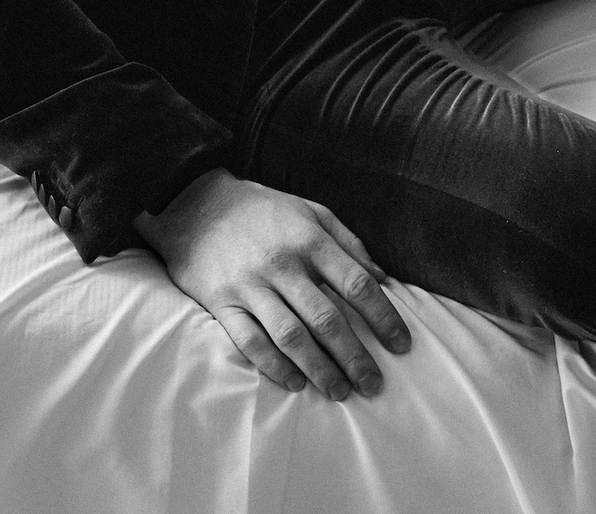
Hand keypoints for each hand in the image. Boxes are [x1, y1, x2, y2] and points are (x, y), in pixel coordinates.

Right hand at [134, 168, 411, 398]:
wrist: (194, 203)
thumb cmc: (263, 209)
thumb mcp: (311, 211)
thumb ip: (349, 244)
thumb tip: (384, 279)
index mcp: (310, 239)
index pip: (357, 284)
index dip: (383, 317)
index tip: (401, 344)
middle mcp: (283, 264)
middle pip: (327, 319)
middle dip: (355, 357)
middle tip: (374, 385)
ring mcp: (250, 286)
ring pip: (291, 337)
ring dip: (319, 369)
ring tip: (340, 392)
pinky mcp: (221, 303)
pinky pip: (250, 342)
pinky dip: (274, 367)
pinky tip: (295, 384)